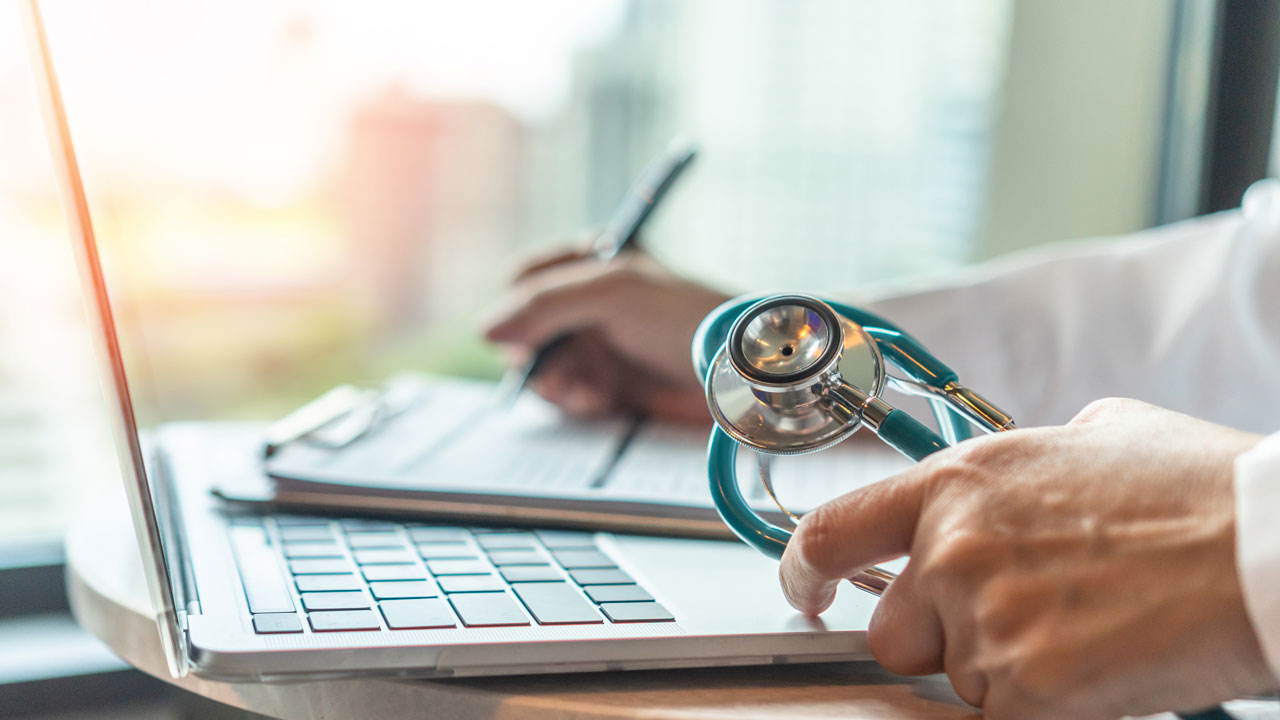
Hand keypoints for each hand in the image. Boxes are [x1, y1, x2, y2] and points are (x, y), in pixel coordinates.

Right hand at [483, 244, 728, 421]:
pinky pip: (567, 395)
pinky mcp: (609, 384)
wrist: (737, 374)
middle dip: (534, 353)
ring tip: (585, 391)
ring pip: (541, 366)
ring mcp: (598, 344)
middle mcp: (588, 301)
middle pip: (523, 328)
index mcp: (589, 262)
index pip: (523, 278)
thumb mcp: (611, 293)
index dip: (519, 306)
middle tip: (555, 369)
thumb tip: (484, 331)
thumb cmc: (683, 318)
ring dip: (554, 382)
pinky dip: (575, 401)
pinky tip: (599, 403)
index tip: (528, 330)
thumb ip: (543, 305)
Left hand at [779, 398, 1273, 718]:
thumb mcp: (1096, 436)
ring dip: (1008, 673)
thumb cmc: (1198, 492)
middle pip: (892, 634)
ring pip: (959, 681)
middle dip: (940, 640)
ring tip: (1087, 634)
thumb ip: (1031, 462)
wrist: (1265, 547)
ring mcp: (985, 621)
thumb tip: (1027, 476)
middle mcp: (954, 550)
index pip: (835, 531)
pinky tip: (1098, 672)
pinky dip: (1044, 708)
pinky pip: (1002, 717)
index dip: (806, 569)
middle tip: (1018, 624)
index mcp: (959, 484)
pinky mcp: (1026, 689)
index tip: (808, 589)